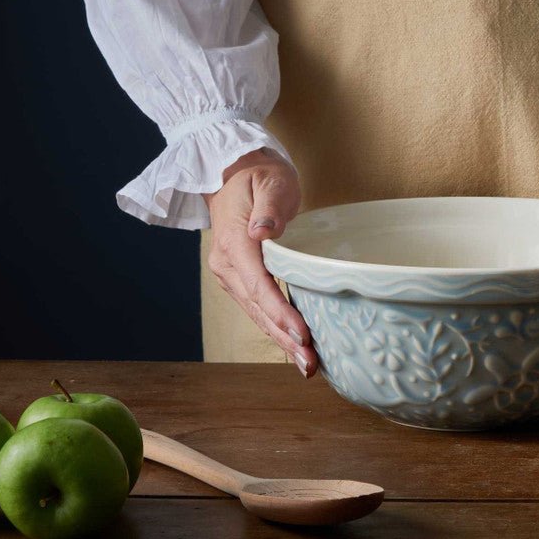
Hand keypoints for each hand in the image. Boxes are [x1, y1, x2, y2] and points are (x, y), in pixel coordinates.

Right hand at [202, 147, 317, 376]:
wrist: (232, 173)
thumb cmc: (258, 175)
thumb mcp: (270, 180)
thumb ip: (269, 208)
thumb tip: (264, 231)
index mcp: (235, 241)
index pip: (259, 284)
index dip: (280, 312)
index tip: (302, 334)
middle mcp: (227, 263)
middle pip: (258, 308)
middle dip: (284, 338)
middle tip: (311, 364)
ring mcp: (230, 273)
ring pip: (256, 313)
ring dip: (281, 340)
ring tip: (307, 365)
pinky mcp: (239, 278)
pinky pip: (257, 307)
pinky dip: (275, 327)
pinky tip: (294, 345)